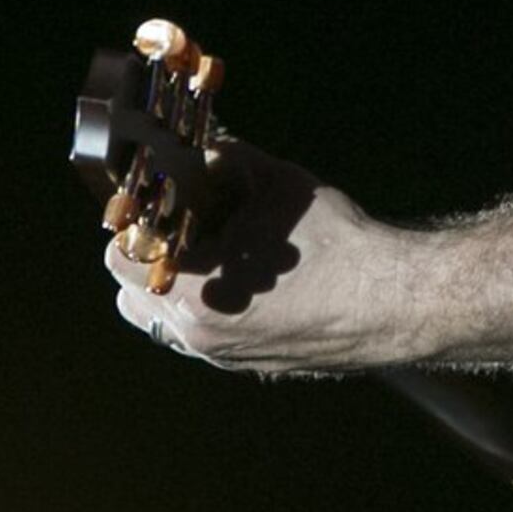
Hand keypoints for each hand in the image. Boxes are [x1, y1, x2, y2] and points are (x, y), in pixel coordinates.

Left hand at [100, 138, 426, 371]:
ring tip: (206, 252)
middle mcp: (200, 334)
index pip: (121, 259)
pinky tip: (238, 276)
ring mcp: (223, 354)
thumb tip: (203, 148)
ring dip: (170, 286)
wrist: (392, 301)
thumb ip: (226, 159)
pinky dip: (203, 305)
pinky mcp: (248, 363)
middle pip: (130, 296)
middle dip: (145, 257)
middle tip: (173, 224)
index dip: (132, 223)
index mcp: (195, 293)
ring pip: (162, 323)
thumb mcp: (275, 184)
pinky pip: (200, 335)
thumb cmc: (336, 244)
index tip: (149, 201)